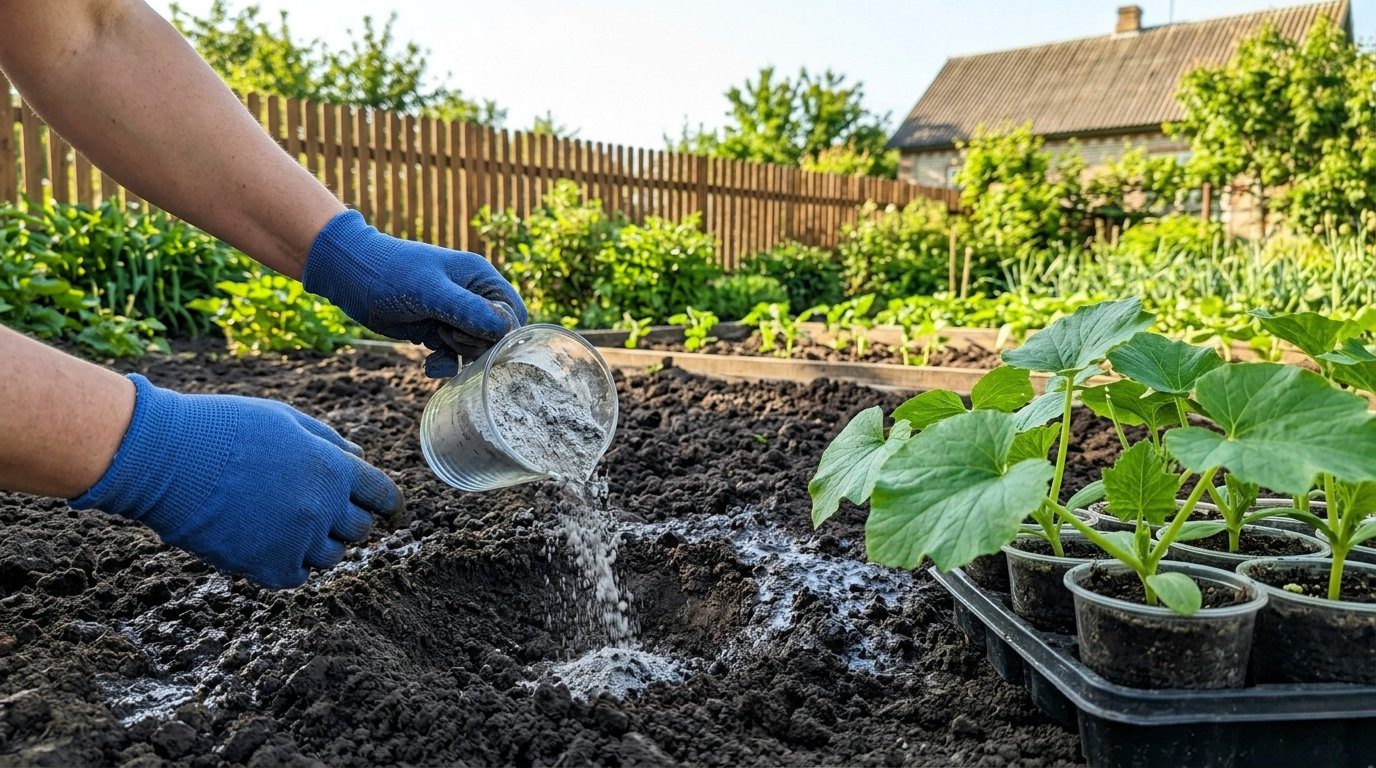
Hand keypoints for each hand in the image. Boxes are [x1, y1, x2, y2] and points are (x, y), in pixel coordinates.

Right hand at [71, 374, 403, 588]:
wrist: (167, 459)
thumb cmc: (224, 429)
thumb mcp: (285, 420)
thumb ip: (329, 441)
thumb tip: (360, 459)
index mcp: (333, 469)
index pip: (383, 495)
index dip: (390, 504)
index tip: (392, 512)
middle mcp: (323, 509)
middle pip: (360, 528)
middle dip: (349, 519)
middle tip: (323, 510)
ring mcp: (296, 541)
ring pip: (331, 555)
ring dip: (320, 542)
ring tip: (289, 523)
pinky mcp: (266, 567)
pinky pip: (298, 576)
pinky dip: (292, 564)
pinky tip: (273, 544)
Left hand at [303, 210, 527, 376]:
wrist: (349, 275)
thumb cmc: (390, 273)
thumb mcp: (430, 292)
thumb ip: (468, 310)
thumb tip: (504, 329)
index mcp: (480, 279)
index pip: (513, 312)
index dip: (503, 332)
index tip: (478, 338)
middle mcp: (472, 297)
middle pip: (496, 335)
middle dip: (477, 345)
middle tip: (449, 336)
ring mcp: (454, 315)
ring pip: (474, 348)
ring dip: (459, 356)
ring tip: (435, 345)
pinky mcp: (435, 330)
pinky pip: (452, 355)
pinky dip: (444, 364)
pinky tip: (429, 367)